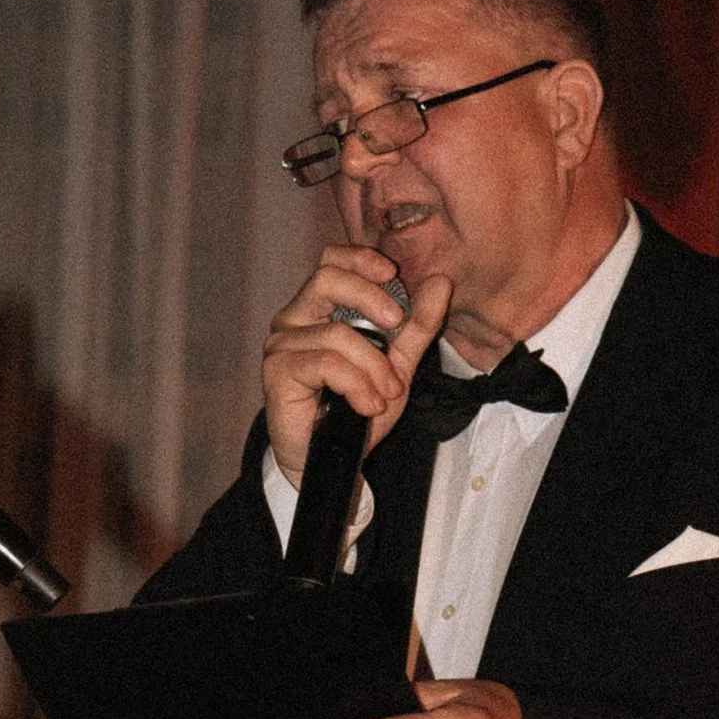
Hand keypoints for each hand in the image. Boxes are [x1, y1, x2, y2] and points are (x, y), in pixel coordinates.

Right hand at [263, 247, 451, 484]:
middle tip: (396, 323)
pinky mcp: (277, 371)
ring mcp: (281, 344)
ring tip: (385, 395)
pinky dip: (356, 385)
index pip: (332, 261)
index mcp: (318, 309)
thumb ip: (418, 326)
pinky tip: (366, 405)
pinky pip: (327, 364)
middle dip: (369, 296)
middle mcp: (294, 319)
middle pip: (326, 278)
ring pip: (337, 334)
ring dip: (372, 366)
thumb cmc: (354, 409)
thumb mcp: (397, 364)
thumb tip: (441, 282)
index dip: (361, 259)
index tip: (392, 274)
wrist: (333, 459)